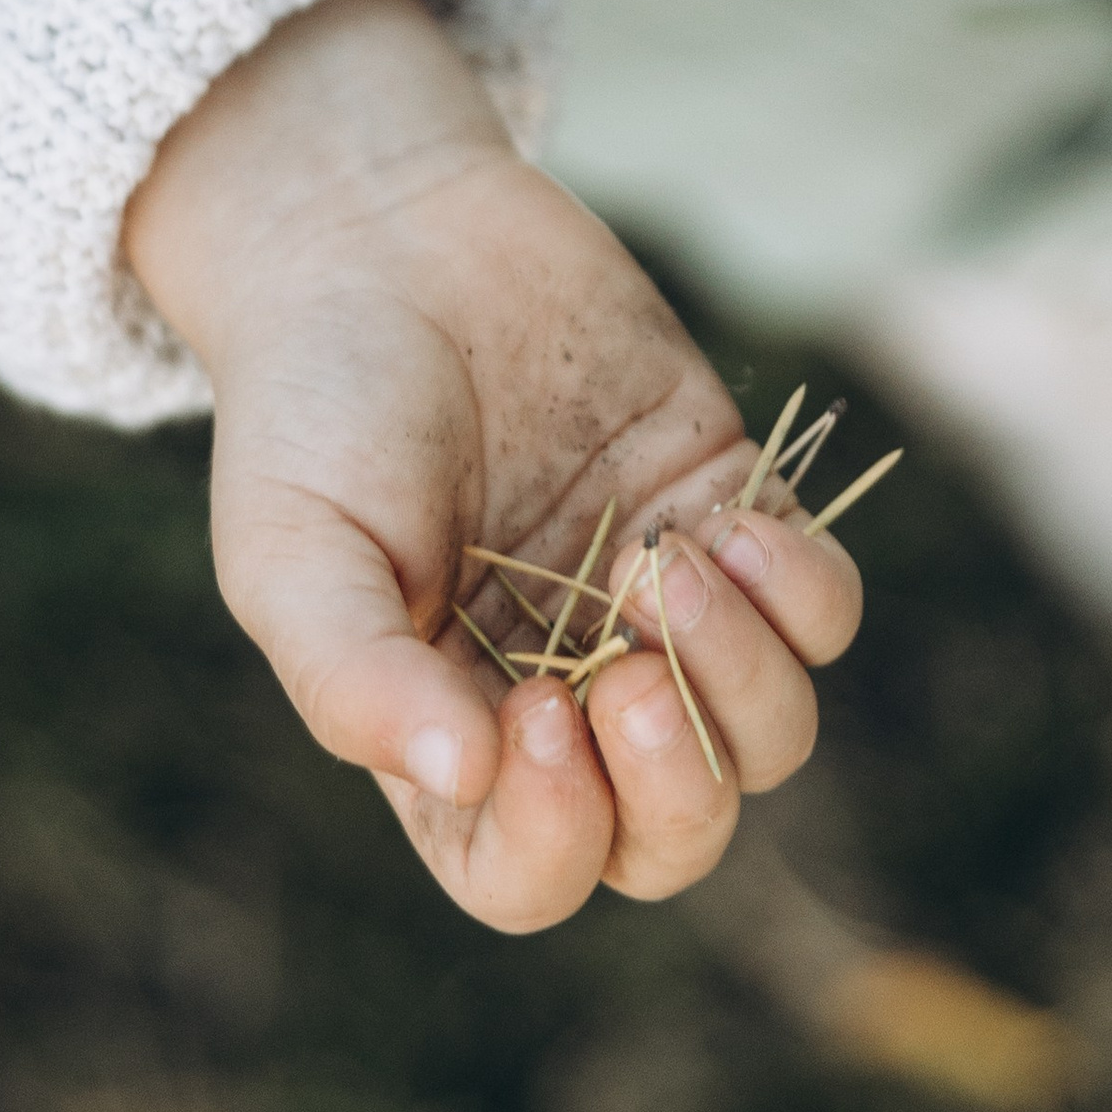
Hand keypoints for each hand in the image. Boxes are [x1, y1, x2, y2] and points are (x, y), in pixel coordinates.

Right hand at [125, 0, 862, 933]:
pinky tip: (734, 526)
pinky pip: (820, 613)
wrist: (385, 236)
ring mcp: (656, 610)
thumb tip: (463, 779)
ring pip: (769, 738)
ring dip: (744, 676)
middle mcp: (567, 698)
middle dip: (678, 784)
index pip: (532, 876)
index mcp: (451, 740)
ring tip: (668, 562)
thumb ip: (356, 679)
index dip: (555, 836)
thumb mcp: (291, 549)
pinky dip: (803, 594)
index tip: (530, 712)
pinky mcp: (724, 510)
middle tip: (631, 675)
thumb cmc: (315, 405)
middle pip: (675, 838)